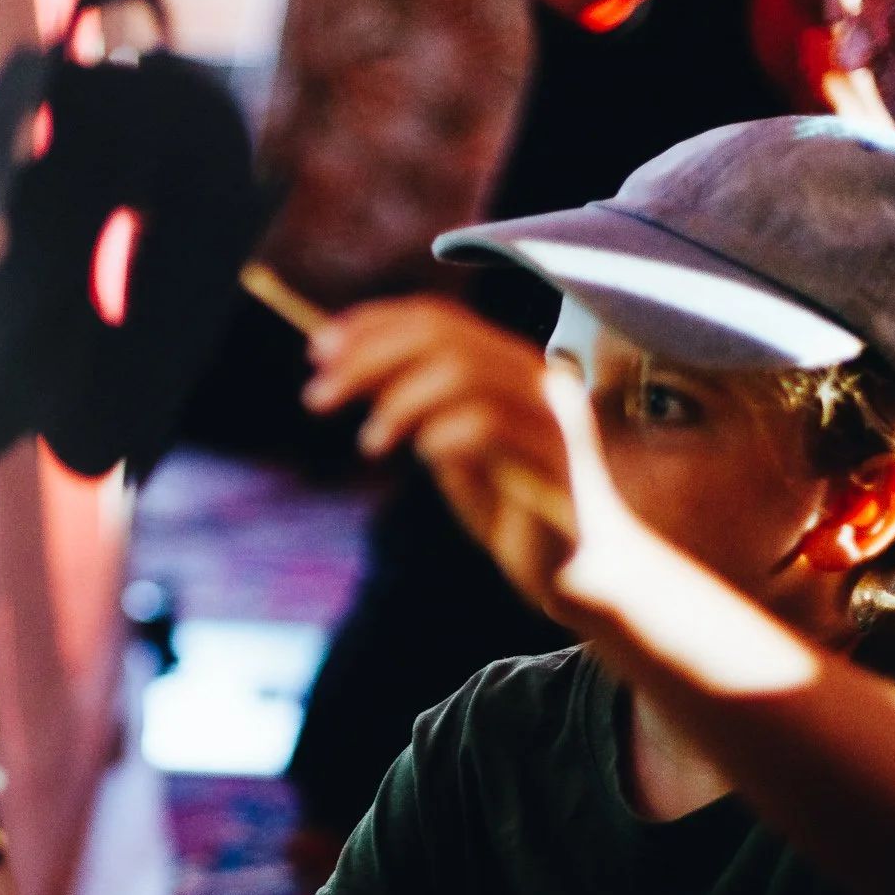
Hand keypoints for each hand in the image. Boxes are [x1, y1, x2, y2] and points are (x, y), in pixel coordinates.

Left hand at [302, 296, 646, 629]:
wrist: (577, 574)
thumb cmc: (511, 510)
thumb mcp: (448, 450)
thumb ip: (414, 408)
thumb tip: (350, 371)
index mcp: (509, 366)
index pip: (436, 320)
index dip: (372, 326)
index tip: (318, 350)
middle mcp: (534, 376)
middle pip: (442, 336)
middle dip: (368, 358)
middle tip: (317, 396)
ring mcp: (549, 414)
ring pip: (464, 372)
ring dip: (399, 402)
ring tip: (369, 444)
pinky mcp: (554, 458)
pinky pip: (488, 426)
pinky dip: (442, 434)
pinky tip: (423, 457)